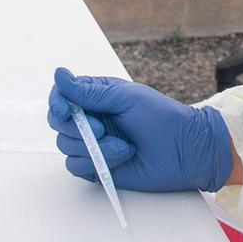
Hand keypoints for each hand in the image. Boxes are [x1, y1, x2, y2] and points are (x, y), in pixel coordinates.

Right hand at [47, 67, 232, 191]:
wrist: (185, 151)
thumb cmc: (163, 118)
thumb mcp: (126, 97)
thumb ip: (89, 92)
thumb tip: (58, 75)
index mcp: (98, 97)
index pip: (62, 96)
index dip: (56, 103)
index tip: (64, 111)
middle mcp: (92, 119)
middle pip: (59, 123)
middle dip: (77, 128)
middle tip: (102, 129)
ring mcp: (94, 144)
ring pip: (66, 146)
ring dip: (94, 148)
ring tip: (123, 147)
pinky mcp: (97, 166)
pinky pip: (76, 167)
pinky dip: (95, 163)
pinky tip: (120, 159)